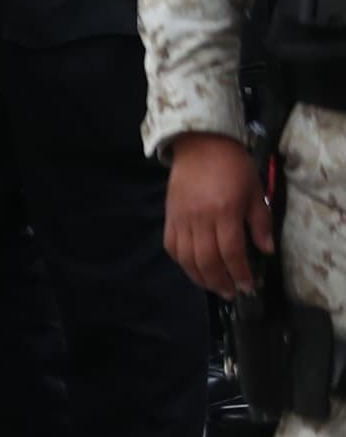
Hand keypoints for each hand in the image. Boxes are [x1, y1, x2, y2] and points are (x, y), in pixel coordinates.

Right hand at [165, 130, 272, 298]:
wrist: (200, 143)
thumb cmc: (233, 166)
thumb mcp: (255, 192)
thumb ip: (261, 223)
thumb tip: (266, 250)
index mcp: (225, 211)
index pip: (231, 252)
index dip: (239, 273)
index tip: (247, 286)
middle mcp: (200, 218)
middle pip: (207, 259)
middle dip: (220, 281)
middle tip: (230, 293)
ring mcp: (181, 217)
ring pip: (186, 256)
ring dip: (200, 276)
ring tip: (212, 286)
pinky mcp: (170, 214)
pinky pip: (171, 244)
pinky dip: (181, 261)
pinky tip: (192, 267)